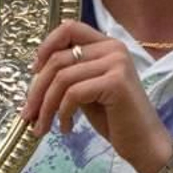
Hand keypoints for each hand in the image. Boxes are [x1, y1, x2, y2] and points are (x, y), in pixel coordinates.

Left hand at [21, 20, 172, 172]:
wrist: (144, 143)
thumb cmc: (115, 119)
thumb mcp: (87, 90)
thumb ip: (69, 75)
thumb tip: (35, 72)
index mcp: (107, 45)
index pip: (69, 28)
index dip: (45, 47)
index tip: (33, 73)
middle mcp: (113, 48)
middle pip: (58, 58)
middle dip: (37, 90)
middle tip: (28, 115)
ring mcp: (116, 63)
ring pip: (62, 78)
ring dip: (46, 106)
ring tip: (43, 127)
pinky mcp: (116, 82)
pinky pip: (73, 94)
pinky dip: (63, 114)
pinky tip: (67, 128)